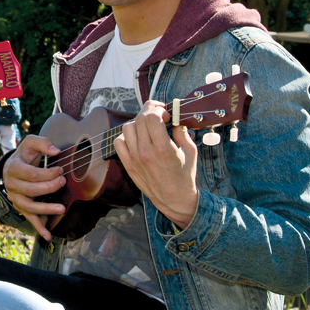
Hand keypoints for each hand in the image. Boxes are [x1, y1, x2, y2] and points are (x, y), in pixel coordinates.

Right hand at [2, 134, 65, 240]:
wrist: (11, 167)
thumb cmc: (24, 155)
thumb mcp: (30, 143)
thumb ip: (43, 143)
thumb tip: (56, 151)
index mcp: (13, 168)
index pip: (32, 174)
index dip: (48, 173)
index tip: (61, 170)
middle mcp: (11, 185)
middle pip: (31, 190)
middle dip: (50, 187)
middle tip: (63, 182)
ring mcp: (15, 198)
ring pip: (30, 207)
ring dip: (46, 209)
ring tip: (62, 208)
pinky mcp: (20, 207)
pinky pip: (29, 219)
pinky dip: (38, 228)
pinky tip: (48, 236)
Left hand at [114, 100, 198, 229]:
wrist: (174, 199)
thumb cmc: (184, 176)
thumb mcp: (191, 151)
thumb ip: (182, 131)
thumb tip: (175, 117)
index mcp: (162, 148)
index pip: (151, 116)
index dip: (158, 109)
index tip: (165, 113)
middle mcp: (145, 152)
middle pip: (139, 119)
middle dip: (149, 112)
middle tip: (158, 116)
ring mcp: (134, 159)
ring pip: (127, 128)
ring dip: (138, 123)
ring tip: (148, 128)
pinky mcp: (128, 165)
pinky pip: (119, 142)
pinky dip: (127, 137)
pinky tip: (138, 139)